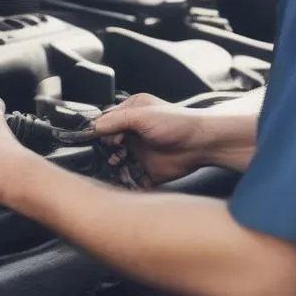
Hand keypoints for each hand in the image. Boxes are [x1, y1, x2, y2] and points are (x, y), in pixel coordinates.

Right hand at [89, 93, 205, 186]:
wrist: (203, 143)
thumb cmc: (177, 122)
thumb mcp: (142, 115)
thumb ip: (115, 120)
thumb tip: (92, 127)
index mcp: (130, 113)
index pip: (105, 122)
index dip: (99, 132)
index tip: (97, 139)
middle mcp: (132, 133)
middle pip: (108, 145)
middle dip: (106, 151)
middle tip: (113, 152)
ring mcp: (139, 152)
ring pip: (117, 163)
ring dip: (114, 167)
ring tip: (119, 164)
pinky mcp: (147, 171)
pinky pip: (131, 179)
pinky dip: (126, 182)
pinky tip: (126, 180)